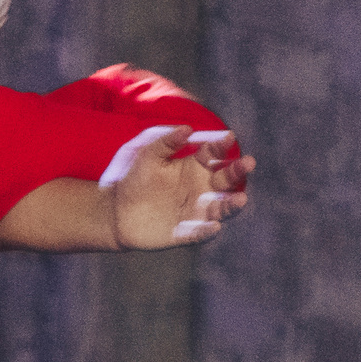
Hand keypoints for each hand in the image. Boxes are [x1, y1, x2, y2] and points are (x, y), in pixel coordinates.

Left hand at [102, 125, 254, 248]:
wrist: (113, 209)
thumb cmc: (132, 177)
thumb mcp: (146, 154)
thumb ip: (166, 141)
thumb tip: (187, 129)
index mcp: (194, 166)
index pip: (214, 154)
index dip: (222, 146)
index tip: (228, 137)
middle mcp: (201, 188)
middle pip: (226, 179)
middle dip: (238, 171)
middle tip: (248, 162)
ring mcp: (195, 210)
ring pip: (221, 207)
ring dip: (232, 204)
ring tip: (240, 198)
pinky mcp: (185, 232)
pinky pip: (200, 232)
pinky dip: (207, 230)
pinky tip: (213, 226)